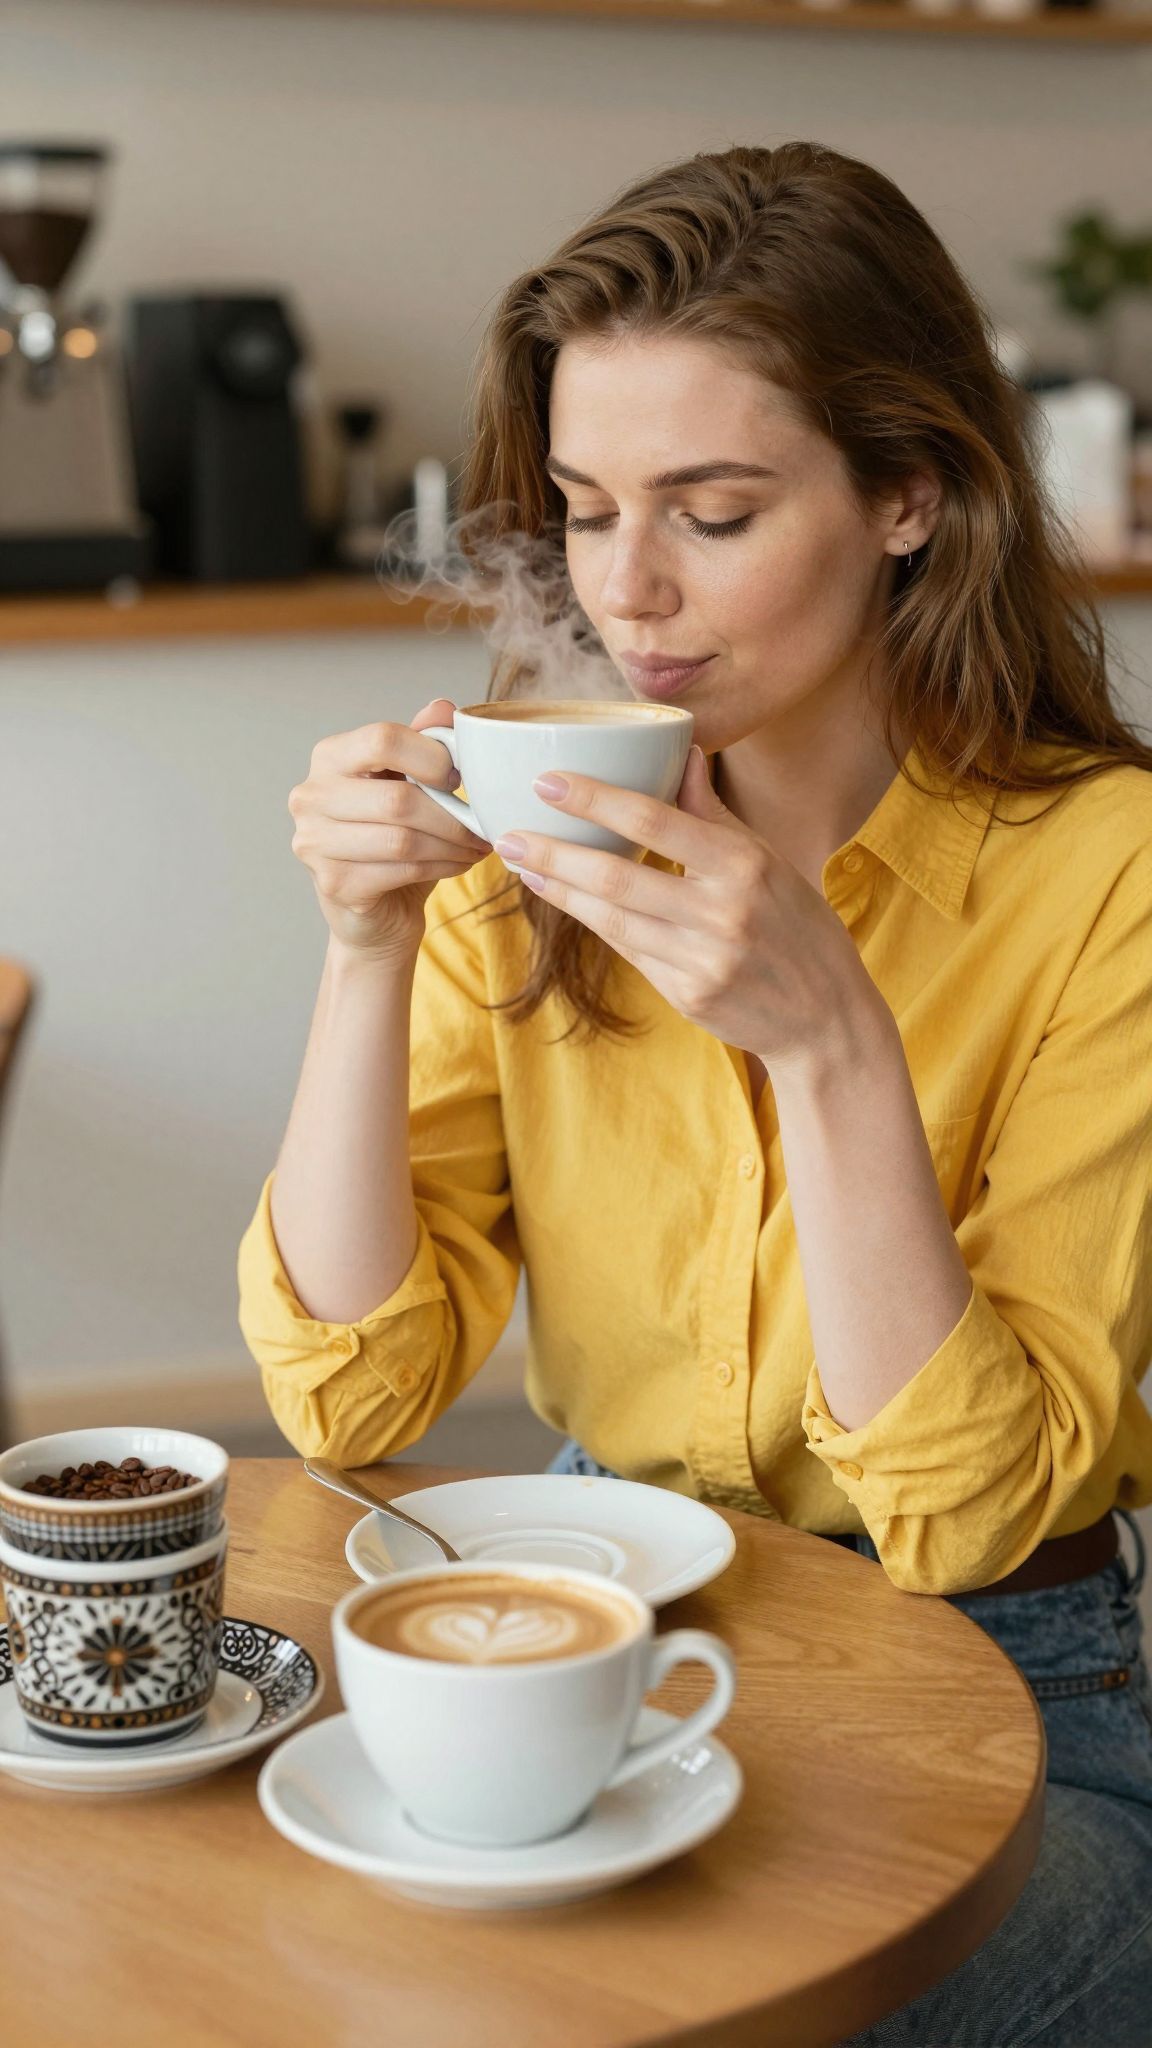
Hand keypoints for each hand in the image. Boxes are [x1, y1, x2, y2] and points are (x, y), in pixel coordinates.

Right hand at [288, 699, 491, 966]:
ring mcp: (314, 843)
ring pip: (403, 839)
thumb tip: (443, 708)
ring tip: (476, 846)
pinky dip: (442, 867)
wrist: (376, 912)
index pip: (382, 738)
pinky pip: (402, 871)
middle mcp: (310, 796)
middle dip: (452, 815)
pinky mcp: (334, 884)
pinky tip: (458, 864)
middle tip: (482, 825)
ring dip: (452, 844)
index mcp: (329, 757)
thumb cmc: (394, 839)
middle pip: (397, 798)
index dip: (431, 756)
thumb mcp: (408, 784)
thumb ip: (421, 744)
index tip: (458, 779)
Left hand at [494, 747, 885, 1070]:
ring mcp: (702, 959)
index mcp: (745, 865)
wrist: (826, 1017)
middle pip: (618, 875)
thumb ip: (714, 814)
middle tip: (507, 831)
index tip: (549, 782)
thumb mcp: (769, 861)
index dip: (596, 800)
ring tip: (521, 863)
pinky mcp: (687, 995)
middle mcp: (722, 911)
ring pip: (611, 918)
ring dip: (559, 890)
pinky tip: (562, 900)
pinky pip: (628, 950)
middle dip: (555, 852)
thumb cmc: (797, 926)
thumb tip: (683, 753)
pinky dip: (592, 921)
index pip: (656, 821)